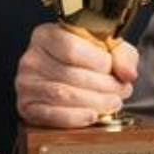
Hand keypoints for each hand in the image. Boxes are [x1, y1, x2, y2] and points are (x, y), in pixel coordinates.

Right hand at [15, 23, 138, 127]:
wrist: (71, 76)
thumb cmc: (88, 59)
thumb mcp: (109, 48)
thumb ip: (122, 55)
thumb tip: (128, 73)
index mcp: (46, 35)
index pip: (72, 49)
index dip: (98, 62)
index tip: (112, 68)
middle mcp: (31, 58)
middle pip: (70, 74)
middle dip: (104, 86)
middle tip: (122, 90)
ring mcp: (26, 84)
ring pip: (64, 95)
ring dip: (95, 102)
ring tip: (113, 103)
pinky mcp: (27, 107)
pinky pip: (52, 115)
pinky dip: (76, 117)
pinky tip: (93, 115)